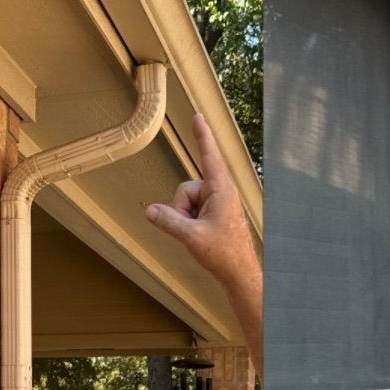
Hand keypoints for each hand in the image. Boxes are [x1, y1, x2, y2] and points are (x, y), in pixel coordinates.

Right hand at [148, 114, 261, 372]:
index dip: (201, 135)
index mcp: (221, 189)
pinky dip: (191, 223)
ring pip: (187, 202)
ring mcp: (219, 202)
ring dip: (186, 218)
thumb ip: (168, 221)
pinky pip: (193, 211)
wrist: (240, 273)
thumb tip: (149, 210)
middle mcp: (221, 191)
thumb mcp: (191, 237)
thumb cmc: (223, 253)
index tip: (198, 115)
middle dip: (181, 208)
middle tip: (194, 230)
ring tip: (201, 235)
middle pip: (186, 188)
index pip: (208, 155)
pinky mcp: (216, 213)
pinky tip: (202, 237)